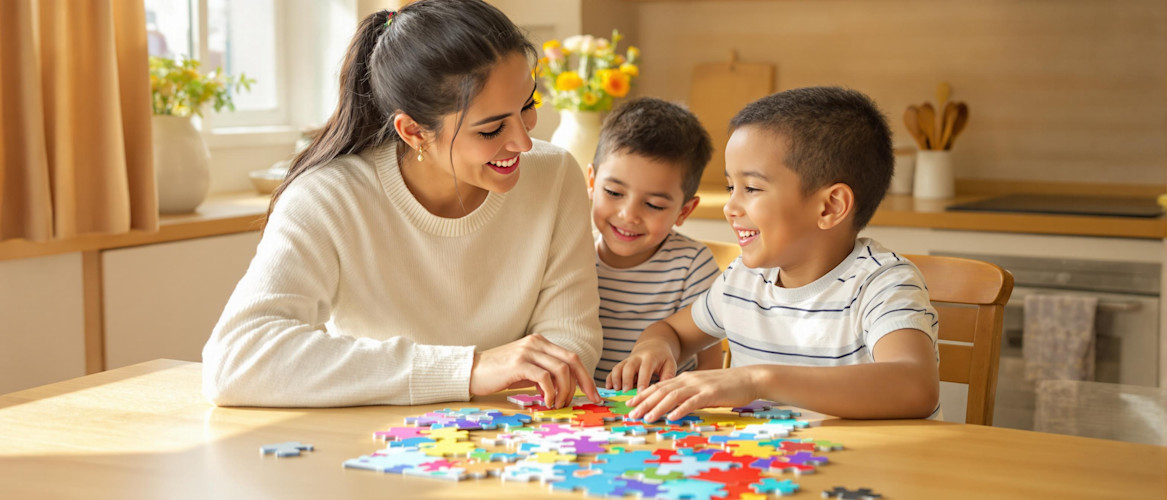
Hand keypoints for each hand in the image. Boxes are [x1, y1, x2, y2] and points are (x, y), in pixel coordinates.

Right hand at [469, 334, 599, 407]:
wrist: (471, 371)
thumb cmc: (499, 374)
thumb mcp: (526, 371)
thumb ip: (545, 374)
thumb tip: (565, 389)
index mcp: (541, 342)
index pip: (571, 358)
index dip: (586, 376)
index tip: (594, 394)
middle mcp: (537, 343)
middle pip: (572, 361)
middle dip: (585, 382)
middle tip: (589, 400)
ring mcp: (528, 351)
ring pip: (561, 370)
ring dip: (565, 391)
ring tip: (558, 404)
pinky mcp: (519, 363)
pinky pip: (545, 378)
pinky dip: (551, 392)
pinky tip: (546, 402)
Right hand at [605, 342, 676, 391]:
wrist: (653, 345)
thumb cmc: (663, 358)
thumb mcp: (670, 364)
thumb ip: (668, 376)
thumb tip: (664, 391)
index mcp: (650, 357)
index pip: (645, 369)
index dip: (642, 380)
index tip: (640, 393)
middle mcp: (637, 357)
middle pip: (629, 367)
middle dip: (626, 380)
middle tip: (625, 393)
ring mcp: (628, 360)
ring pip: (618, 367)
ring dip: (615, 379)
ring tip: (615, 390)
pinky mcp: (622, 364)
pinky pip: (614, 370)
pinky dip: (610, 378)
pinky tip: (609, 388)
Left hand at [627, 367, 757, 422]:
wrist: (749, 378)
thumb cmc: (726, 386)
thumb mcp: (702, 388)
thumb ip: (688, 394)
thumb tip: (673, 405)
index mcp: (685, 378)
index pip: (659, 386)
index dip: (642, 395)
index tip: (629, 404)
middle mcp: (689, 380)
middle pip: (661, 391)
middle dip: (644, 403)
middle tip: (631, 414)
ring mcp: (699, 386)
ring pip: (673, 396)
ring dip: (658, 407)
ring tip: (646, 418)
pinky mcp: (711, 394)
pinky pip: (692, 402)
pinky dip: (680, 409)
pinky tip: (671, 417)